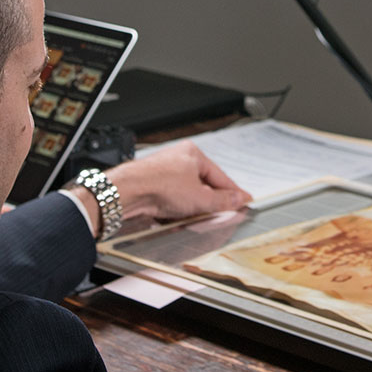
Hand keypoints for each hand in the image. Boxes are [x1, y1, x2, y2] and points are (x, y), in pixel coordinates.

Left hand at [108, 141, 250, 223]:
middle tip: (215, 214)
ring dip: (190, 208)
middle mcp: (178, 159)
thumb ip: (223, 200)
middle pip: (203, 185)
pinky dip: (175, 209)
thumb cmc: (158, 185)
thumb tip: (238, 199)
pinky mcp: (152, 184)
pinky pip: (171, 199)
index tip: (243, 201)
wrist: (128, 192)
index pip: (220, 176)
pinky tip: (173, 216)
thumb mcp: (200, 198)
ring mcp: (164, 171)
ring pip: (186, 194)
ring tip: (189, 216)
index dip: (233, 192)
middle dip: (207, 202)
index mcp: (193, 154)